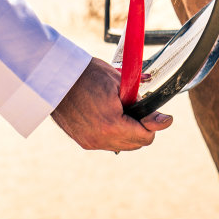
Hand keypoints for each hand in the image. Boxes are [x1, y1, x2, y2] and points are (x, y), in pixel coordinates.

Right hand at [50, 57, 173, 150]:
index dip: (155, 123)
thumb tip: (163, 120)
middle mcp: (100, 139)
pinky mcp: (82, 141)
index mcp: (111, 125)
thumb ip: (142, 102)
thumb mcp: (120, 81)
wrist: (55, 76)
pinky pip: (107, 142)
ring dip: (129, 132)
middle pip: (136, 144)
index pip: (146, 136)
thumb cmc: (87, 73)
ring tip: (124, 111)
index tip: (163, 116)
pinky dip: (113, 132)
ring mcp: (90, 142)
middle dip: (143, 128)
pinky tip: (110, 115)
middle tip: (140, 109)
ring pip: (122, 145)